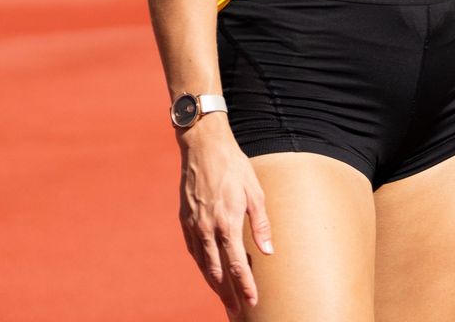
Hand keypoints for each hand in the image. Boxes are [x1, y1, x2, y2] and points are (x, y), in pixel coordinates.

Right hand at [177, 117, 273, 309]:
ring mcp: (193, 227)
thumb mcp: (256, 192)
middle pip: (217, 272)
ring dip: (214, 285)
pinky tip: (210, 274)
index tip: (252, 303)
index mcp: (227, 223)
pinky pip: (194, 252)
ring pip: (203, 265)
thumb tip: (268, 252)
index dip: (245, 286)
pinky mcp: (185, 222)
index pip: (237, 265)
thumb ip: (262, 224)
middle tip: (236, 312)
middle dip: (227, 295)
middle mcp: (206, 229)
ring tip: (225, 299)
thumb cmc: (235, 168)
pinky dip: (203, 267)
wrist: (203, 149)